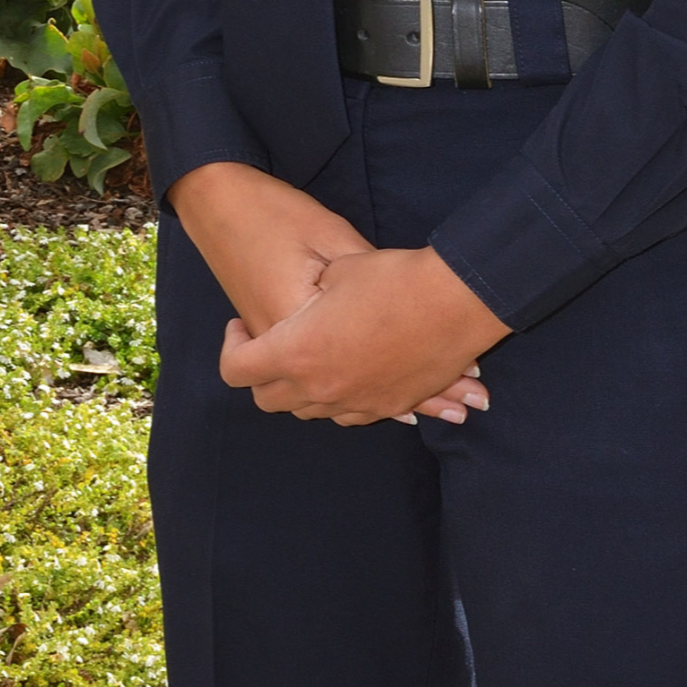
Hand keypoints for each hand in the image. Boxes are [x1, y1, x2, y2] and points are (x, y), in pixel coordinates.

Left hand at [168, 162, 486, 424]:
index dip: (232, 346)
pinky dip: (340, 396)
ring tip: (311, 353)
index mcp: (295, 352)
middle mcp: (321, 387)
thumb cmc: (389, 279)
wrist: (454, 302)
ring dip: (301, 388)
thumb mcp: (334, 273)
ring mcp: (357, 403)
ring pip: (310, 411)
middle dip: (262, 374)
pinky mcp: (390, 406)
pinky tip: (348, 368)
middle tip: (271, 344)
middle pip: (268, 400)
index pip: (236, 370)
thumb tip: (304, 304)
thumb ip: (305, 301)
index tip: (242, 326)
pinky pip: (351, 413)